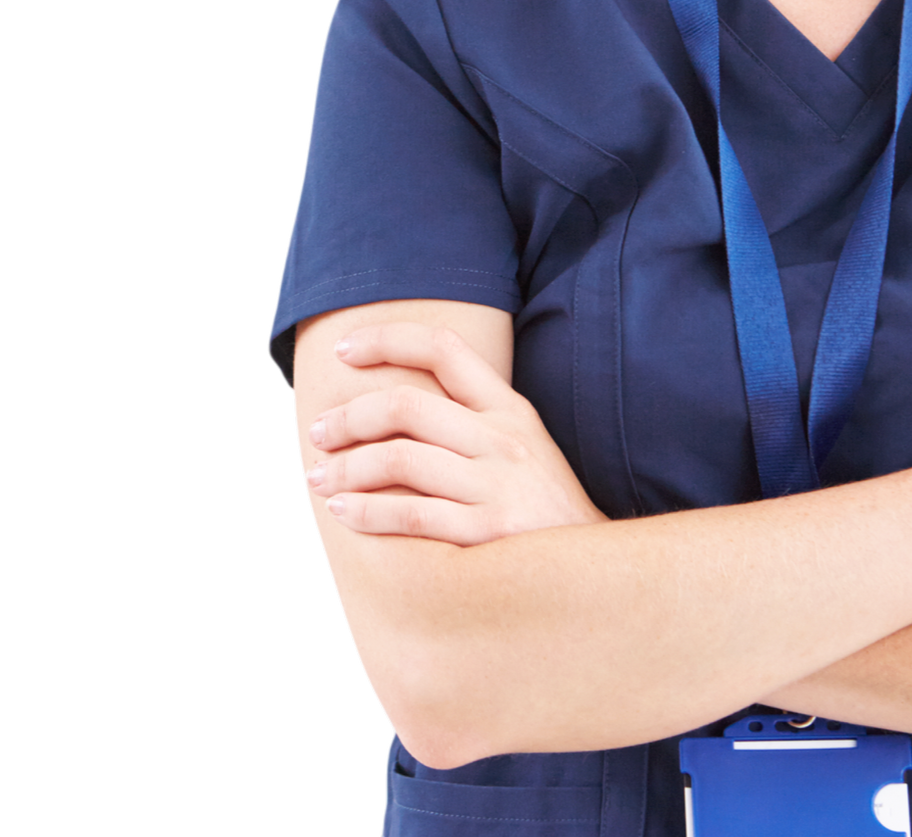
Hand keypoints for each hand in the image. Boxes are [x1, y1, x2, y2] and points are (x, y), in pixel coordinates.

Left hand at [307, 322, 610, 545]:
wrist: (592, 572)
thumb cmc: (542, 508)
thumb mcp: (523, 447)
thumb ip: (472, 421)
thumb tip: (393, 407)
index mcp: (510, 409)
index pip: (444, 350)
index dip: (387, 340)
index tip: (344, 350)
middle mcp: (504, 439)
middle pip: (406, 405)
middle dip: (348, 417)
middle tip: (319, 433)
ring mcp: (498, 485)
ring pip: (399, 458)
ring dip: (345, 467)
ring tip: (321, 477)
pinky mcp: (487, 534)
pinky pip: (410, 515)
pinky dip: (365, 510)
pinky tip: (344, 512)